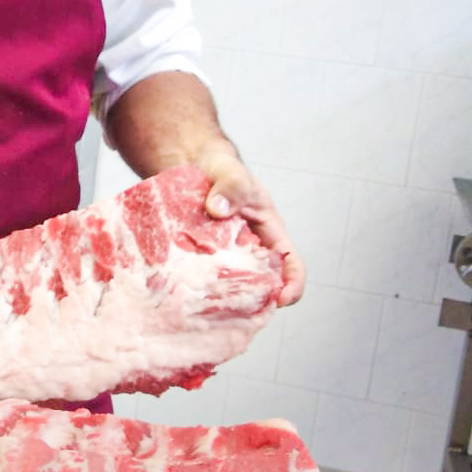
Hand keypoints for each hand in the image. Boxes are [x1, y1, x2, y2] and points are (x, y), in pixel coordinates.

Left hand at [199, 152, 304, 306]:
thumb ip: (231, 186)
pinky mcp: (200, 257)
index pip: (291, 265)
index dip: (293, 285)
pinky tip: (178, 286)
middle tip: (233, 307)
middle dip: (251, 300)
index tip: (281, 299)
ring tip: (203, 301)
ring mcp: (224, 257)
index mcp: (269, 233)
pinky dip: (194, 284)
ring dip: (219, 296)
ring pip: (228, 287)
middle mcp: (249, 251)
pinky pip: (200, 277)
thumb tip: (217, 209)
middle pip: (259, 285)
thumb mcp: (231, 172)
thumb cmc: (221, 169)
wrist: (190, 165)